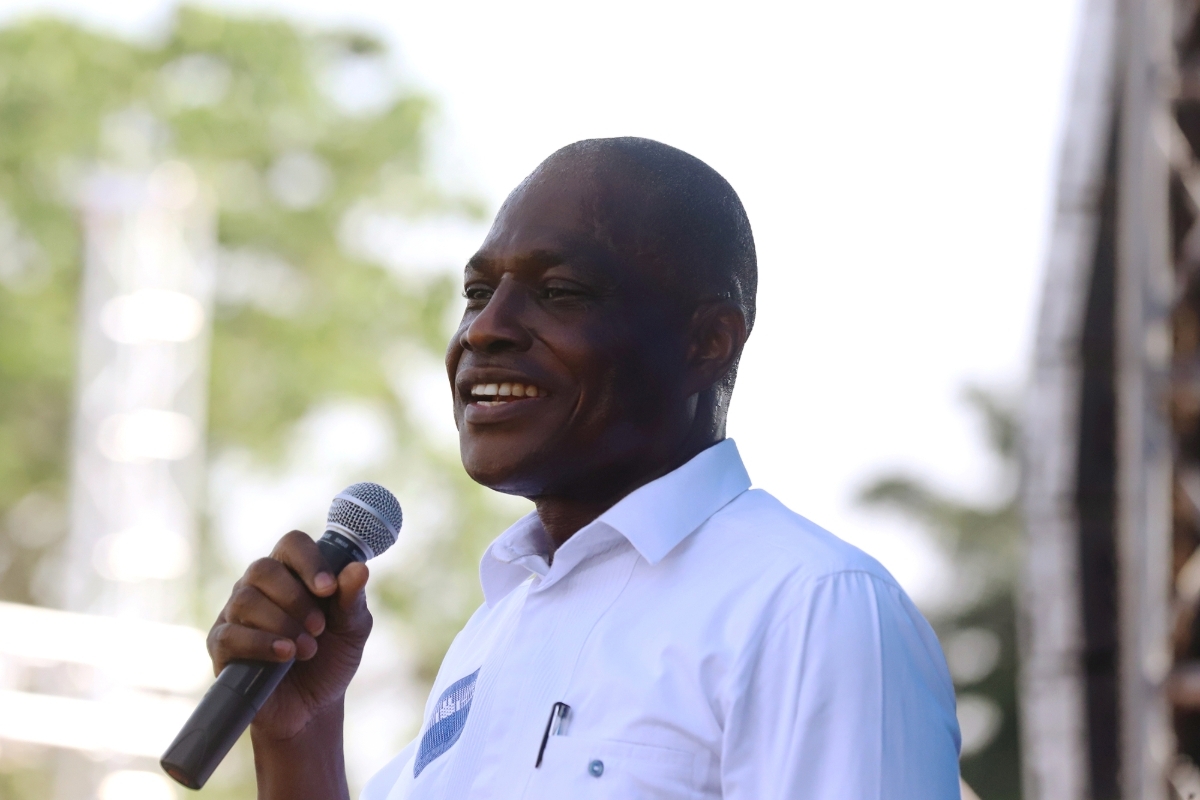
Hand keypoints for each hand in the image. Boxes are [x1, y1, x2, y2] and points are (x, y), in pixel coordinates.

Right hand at [207, 530, 372, 741]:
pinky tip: (284, 655)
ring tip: (307, 649)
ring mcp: (235, 614)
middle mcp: (259, 587)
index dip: (309, 561)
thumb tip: (359, 569)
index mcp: (292, 574)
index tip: (328, 589)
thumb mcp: (352, 629)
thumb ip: (353, 599)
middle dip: (296, 599)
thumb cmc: (331, 659)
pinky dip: (261, 643)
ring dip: (282, 623)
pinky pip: (231, 634)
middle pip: (263, 569)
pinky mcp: (222, 646)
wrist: (312, 708)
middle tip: (319, 628)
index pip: (291, 544)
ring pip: (246, 599)